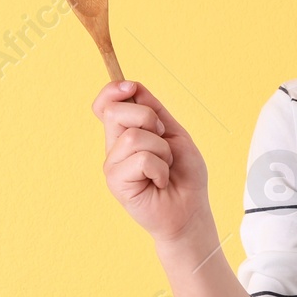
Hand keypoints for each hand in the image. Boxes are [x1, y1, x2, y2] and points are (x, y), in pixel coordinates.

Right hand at [92, 80, 214, 244]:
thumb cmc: (184, 175)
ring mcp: (112, 165)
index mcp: (126, 133)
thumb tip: (132, 86)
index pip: (105, 104)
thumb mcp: (174, 133)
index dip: (112, 90)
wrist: (190, 210)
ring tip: (164, 167)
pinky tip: (160, 181)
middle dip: (149, 119)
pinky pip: (141, 159)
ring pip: (134, 136)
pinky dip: (160, 168)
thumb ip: (153, 110)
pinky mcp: (115, 182)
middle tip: (163, 141)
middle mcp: (114, 147)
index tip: (130, 87)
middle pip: (116, 111)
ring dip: (162, 150)